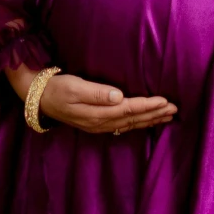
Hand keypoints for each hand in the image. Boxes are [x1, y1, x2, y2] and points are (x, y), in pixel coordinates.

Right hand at [7, 66, 176, 135]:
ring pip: (130, 124)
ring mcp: (99, 125)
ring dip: (149, 120)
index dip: (148, 106)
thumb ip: (96, 92)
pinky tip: (146, 121)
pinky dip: (138, 123)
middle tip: (174, 109)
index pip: (129, 110)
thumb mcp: (74, 86)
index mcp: (97, 113)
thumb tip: (118, 96)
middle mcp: (101, 122)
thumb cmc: (57, 88)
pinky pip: (123, 126)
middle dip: (155, 114)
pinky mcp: (97, 124)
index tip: (165, 101)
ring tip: (167, 116)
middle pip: (134, 119)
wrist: (39, 98)